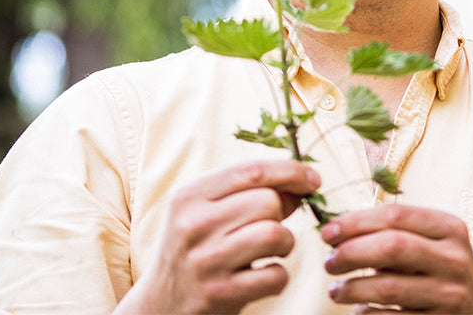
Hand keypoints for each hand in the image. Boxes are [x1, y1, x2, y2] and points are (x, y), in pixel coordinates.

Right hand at [116, 160, 319, 314]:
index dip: (291, 171)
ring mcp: (206, 260)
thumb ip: (246, 193)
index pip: (252, 171)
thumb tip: (300, 183)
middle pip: (268, 202)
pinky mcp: (220, 293)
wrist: (160, 305)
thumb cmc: (194, 249)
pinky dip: (278, 276)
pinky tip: (262, 276)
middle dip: (280, 213)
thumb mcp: (205, 212)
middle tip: (269, 225)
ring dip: (284, 243)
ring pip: (275, 234)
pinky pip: (275, 275)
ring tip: (270, 251)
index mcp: (189, 196)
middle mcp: (194, 224)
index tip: (312, 179)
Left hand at [321, 204, 472, 313]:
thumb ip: (392, 232)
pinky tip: (359, 309)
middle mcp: (454, 258)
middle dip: (350, 253)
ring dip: (351, 288)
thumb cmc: (437, 269)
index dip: (355, 222)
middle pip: (391, 247)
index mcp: (449, 227)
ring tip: (336, 289)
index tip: (327, 233)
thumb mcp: (429, 242)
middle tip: (329, 263)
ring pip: (387, 287)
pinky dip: (366, 314)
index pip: (394, 215)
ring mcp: (450, 294)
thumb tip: (336, 232)